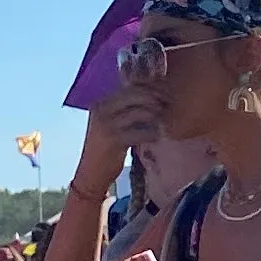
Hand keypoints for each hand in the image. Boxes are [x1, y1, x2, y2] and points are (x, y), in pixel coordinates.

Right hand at [74, 67, 155, 189]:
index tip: (165, 95)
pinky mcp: (114, 140)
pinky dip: (153, 134)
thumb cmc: (106, 148)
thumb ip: (125, 111)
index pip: (129, 87)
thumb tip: (152, 97)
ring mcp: (106, 124)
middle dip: (156, 99)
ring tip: (164, 123)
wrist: (91, 173)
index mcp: (101, 103)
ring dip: (157, 117)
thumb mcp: (111, 124)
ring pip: (141, 112)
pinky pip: (142, 132)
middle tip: (169, 107)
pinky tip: (157, 137)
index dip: (151, 89)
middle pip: (136, 95)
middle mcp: (101, 109)